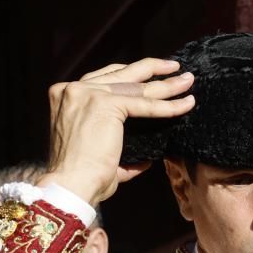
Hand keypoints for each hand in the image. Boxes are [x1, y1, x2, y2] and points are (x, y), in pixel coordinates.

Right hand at [40, 58, 195, 205]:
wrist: (71, 185)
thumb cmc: (83, 178)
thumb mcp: (99, 152)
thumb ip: (121, 149)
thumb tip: (148, 158)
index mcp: (66, 96)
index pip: (105, 78)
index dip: (131, 74)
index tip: (152, 73)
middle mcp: (73, 90)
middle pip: (121, 73)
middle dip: (151, 69)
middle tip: (175, 67)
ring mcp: (87, 94)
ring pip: (136, 87)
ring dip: (166, 84)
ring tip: (187, 81)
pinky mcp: (103, 104)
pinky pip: (145, 104)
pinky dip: (169, 106)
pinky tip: (186, 104)